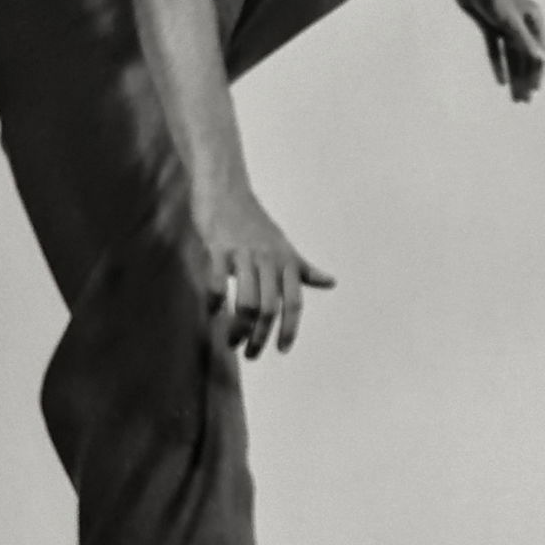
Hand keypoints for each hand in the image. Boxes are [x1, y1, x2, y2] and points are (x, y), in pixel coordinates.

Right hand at [197, 187, 334, 358]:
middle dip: (260, 337)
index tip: (282, 349)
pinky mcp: (218, 249)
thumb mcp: (283, 246)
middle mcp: (268, 259)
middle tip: (251, 355)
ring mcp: (243, 254)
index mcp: (285, 261)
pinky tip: (213, 312)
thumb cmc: (254, 221)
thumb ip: (303, 269)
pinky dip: (216, 303)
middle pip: (269, 308)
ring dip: (238, 328)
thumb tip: (331, 282)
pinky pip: (218, 283)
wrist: (226, 189)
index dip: (290, 328)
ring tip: (231, 342)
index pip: (294, 302)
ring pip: (246, 302)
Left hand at [443, 0, 544, 102]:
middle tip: (524, 101)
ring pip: (512, 55)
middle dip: (526, 78)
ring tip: (514, 96)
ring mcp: (505, 24)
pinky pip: (496, 49)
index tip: (535, 91)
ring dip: (514, 75)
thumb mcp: (509, 20)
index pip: (539, 51)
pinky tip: (500, 81)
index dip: (538, 72)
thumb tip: (542, 60)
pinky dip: (498, 63)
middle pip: (526, 56)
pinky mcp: (489, 24)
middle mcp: (522, 22)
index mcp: (533, 19)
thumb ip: (524, 41)